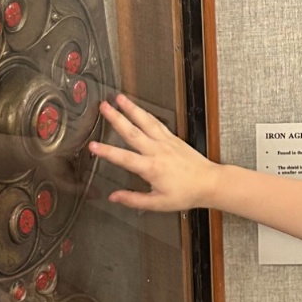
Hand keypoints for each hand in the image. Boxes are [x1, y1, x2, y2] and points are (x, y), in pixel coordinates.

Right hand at [90, 94, 218, 211]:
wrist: (209, 183)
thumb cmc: (186, 193)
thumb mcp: (158, 203)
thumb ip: (134, 200)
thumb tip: (114, 197)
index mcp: (152, 168)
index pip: (124, 158)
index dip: (107, 151)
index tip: (93, 145)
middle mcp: (157, 151)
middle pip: (133, 132)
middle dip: (116, 118)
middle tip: (103, 107)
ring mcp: (166, 142)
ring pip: (145, 121)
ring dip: (131, 108)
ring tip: (119, 98)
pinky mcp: (173, 138)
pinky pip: (157, 122)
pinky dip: (146, 113)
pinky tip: (138, 108)